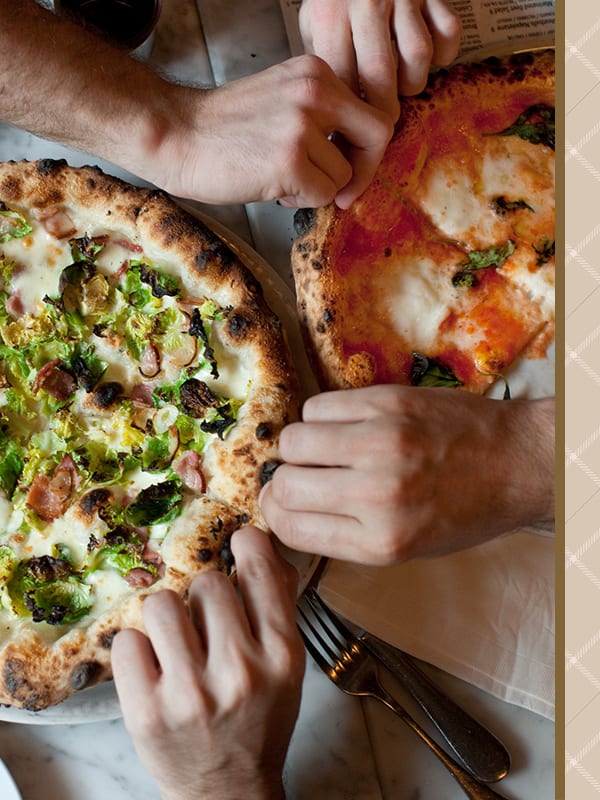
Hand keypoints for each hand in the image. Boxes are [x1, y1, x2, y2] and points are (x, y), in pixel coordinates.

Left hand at [111, 526, 304, 799]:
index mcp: (281, 656)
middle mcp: (239, 672)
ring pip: (161, 604)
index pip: (259, 572)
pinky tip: (153, 667)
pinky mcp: (145, 712)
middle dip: (202, 596)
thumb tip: (260, 546)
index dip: (245, 545)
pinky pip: (126, 641)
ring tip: (174, 641)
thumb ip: (278, 605)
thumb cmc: (259, 721)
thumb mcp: (287, 667)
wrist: (227, 792)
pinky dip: (137, 649)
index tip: (237, 542)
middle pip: (206, 583)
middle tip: (204, 621)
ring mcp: (189, 693)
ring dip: (166, 616)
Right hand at [155, 55, 393, 209]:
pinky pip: (322, 195)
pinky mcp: (290, 161)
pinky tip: (273, 189)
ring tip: (284, 181)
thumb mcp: (282, 101)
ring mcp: (302, 125)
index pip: (372, 110)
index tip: (350, 166)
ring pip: (344, 175)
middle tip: (341, 191)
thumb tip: (359, 157)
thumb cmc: (224, 128)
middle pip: (377, 136)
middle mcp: (315, 90)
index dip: (367, 147)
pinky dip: (301, 201)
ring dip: (318, 189)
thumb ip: (321, 117)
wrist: (176, 136)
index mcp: (315, 72)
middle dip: (364, 171)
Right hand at [259, 386, 554, 563]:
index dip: (277, 514)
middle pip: (285, 484)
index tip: (282, 503)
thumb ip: (345, 534)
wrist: (517, 462)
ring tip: (326, 448)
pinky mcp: (387, 402)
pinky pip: (319, 406)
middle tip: (304, 475)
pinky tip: (344, 425)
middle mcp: (376, 494)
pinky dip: (322, 417)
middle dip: (286, 482)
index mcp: (381, 542)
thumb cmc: (465, 510)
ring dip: (301, 446)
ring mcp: (381, 443)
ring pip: (294, 440)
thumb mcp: (408, 548)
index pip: (290, 527)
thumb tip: (285, 509)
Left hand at [299, 0, 461, 114]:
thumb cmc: (338, 0)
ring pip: (418, 57)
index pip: (343, 81)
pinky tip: (430, 57)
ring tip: (401, 84)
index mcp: (331, 14)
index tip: (353, 131)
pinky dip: (445, 54)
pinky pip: (449, 34)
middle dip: (384, 110)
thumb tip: (332, 119)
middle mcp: (366, 1)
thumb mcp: (314, 24)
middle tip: (382, 121)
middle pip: (381, 75)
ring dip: (412, 81)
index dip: (350, 114)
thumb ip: (323, 63)